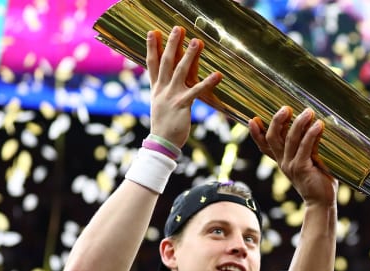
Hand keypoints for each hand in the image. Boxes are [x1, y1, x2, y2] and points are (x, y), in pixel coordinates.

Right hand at [146, 26, 221, 148]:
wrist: (161, 142)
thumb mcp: (159, 104)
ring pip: (180, 71)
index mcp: (156, 88)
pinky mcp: (183, 104)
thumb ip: (162, 90)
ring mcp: (172, 96)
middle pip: (166, 62)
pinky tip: (218, 75)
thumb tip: (164, 80)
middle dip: (171, 44)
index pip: (152, 63)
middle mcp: (162, 89)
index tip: (152, 32)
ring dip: (189, 55)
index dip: (151, 47)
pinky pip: (197, 91)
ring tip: (197, 41)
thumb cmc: (164, 124)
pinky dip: (208, 82)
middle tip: (177, 28)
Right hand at [248, 107, 336, 206]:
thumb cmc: (319, 180)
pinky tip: (318, 125)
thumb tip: (315, 123)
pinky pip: (305, 147)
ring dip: (298, 123)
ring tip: (308, 112)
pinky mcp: (302, 168)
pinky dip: (311, 134)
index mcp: (282, 161)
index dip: (256, 133)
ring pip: (290, 139)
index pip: (265, 146)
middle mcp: (283, 162)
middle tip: (286, 108)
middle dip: (277, 121)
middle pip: (273, 138)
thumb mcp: (311, 160)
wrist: (322, 202)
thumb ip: (309, 146)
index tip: (252, 119)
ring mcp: (291, 166)